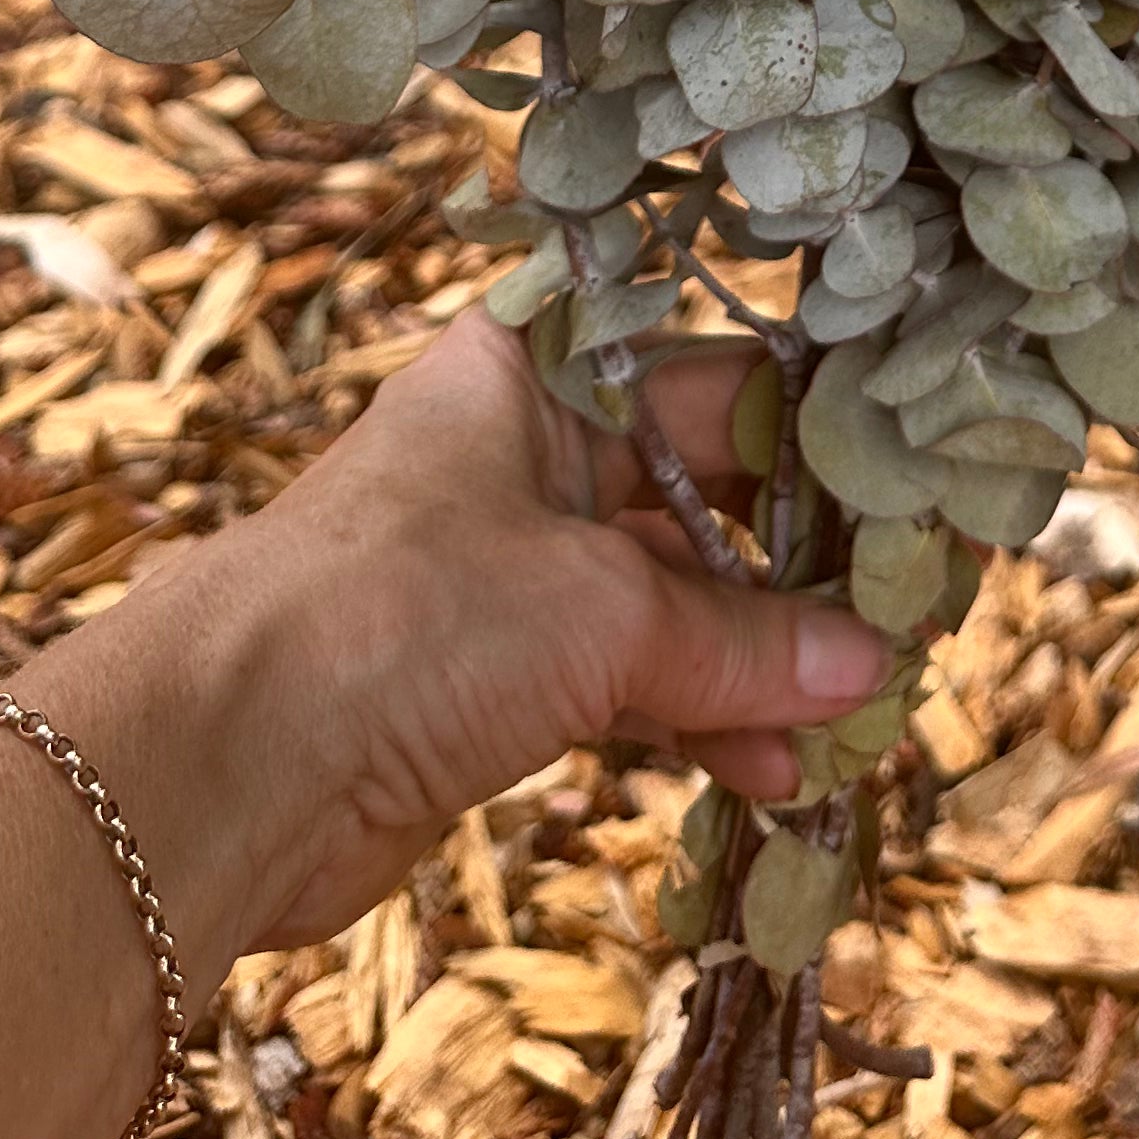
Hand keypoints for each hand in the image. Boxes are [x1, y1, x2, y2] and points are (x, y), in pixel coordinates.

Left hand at [20, 311, 889, 963]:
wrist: (221, 766)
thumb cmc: (402, 615)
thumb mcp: (600, 607)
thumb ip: (743, 639)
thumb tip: (870, 666)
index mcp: (534, 367)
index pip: (711, 369)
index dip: (815, 426)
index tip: (917, 476)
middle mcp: (522, 451)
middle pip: (699, 488)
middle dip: (800, 563)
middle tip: (911, 609)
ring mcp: (506, 571)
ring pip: (672, 599)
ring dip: (760, 663)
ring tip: (854, 719)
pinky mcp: (493, 682)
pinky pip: (631, 682)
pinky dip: (700, 721)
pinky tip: (774, 771)